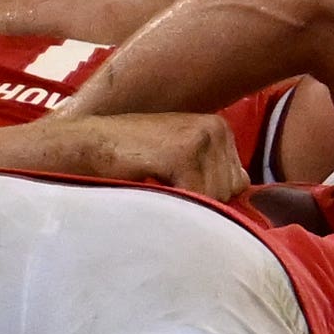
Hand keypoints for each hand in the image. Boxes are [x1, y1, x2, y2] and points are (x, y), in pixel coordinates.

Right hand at [37, 109, 247, 198]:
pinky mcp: (185, 152)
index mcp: (220, 129)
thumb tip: (246, 195)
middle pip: (228, 194)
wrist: (87, 146)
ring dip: (186, 203)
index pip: (237, 185)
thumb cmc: (130, 160)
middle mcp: (217, 128)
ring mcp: (202, 137)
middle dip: (200, 201)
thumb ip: (211, 174)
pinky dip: (175, 204)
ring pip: (215, 200)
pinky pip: (197, 200)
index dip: (207, 196)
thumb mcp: (179, 161)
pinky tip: (152, 184)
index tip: (175, 185)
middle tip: (162, 185)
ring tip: (156, 184)